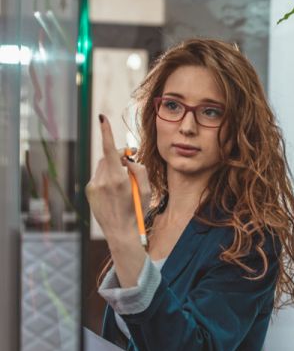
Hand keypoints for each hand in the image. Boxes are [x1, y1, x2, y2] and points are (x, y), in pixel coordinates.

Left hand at [85, 114, 149, 240]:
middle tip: (131, 162)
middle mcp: (103, 180)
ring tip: (122, 185)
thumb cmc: (136, 212)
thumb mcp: (146, 191)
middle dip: (118, 156)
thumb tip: (128, 159)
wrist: (121, 233)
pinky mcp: (90, 191)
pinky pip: (99, 177)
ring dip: (113, 169)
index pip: (110, 150)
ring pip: (103, 167)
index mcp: (119, 179)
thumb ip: (140, 171)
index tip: (102, 118)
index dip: (106, 132)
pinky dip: (107, 179)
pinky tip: (114, 193)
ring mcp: (94, 186)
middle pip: (109, 157)